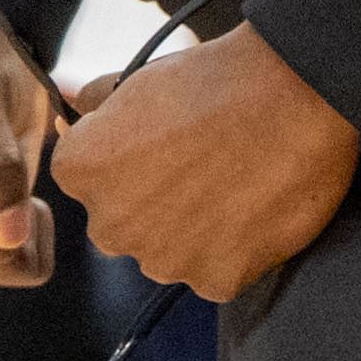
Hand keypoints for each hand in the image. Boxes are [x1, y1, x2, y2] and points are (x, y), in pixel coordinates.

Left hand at [50, 22, 360, 302]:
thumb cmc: (214, 81)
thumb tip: (67, 95)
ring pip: (166, 253)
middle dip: (149, 202)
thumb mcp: (139, 80)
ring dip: (189, 232)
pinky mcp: (214, 280)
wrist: (293, 96)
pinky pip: (213, 273)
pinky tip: (250, 210)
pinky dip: (231, 251)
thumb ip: (94, 101)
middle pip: (122, 222)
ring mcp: (162, 258)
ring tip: (229, 184)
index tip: (157, 143)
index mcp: (79, 170)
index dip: (123, 160)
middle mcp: (109, 224)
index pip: (84, 178)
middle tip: (196, 165)